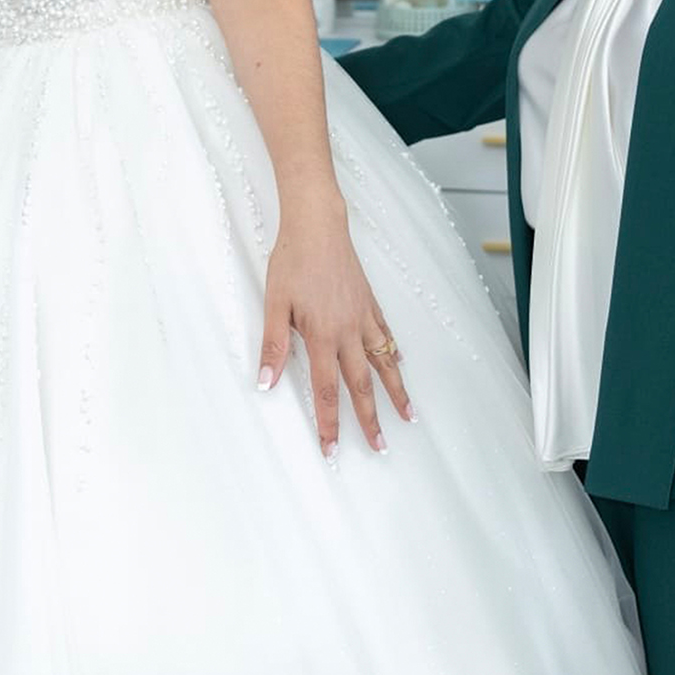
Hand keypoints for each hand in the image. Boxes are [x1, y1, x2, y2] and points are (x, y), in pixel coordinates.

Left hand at [257, 204, 413, 460]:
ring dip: (396, 392)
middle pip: (362, 385)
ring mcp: (363, 316)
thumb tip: (266, 382)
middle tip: (380, 447)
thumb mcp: (274, 303)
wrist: (318, 224)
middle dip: (371, 420)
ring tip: (408, 415)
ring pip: (383, 363)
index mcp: (322, 335)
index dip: (330, 424)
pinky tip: (399, 364)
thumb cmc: (293, 260)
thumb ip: (273, 345)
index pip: (327, 391)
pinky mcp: (370, 302)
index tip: (332, 449)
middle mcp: (348, 331)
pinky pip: (386, 334)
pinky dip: (393, 353)